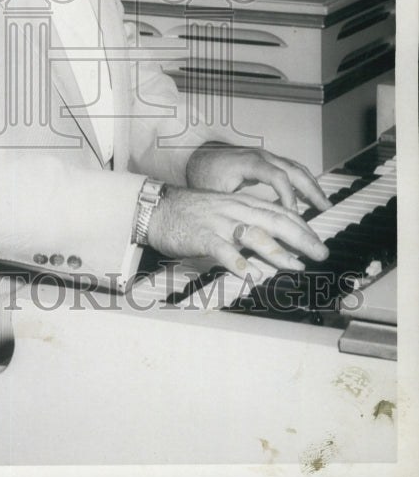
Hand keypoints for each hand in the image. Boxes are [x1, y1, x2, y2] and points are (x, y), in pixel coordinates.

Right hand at [144, 185, 329, 278]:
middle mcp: (234, 210)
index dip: (303, 227)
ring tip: (295, 265)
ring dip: (277, 251)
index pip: (280, 211)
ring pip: (253, 233)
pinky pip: (222, 249)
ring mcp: (218, 222)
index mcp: (240, 203)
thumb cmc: (189, 212)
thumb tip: (270, 239)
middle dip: (302, 237)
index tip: (318, 242)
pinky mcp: (202, 236)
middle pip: (275, 220)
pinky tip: (249, 273)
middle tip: (320, 253)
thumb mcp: (222, 210)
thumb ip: (244, 221)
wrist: (155, 207)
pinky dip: (237, 261)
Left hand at [186, 143, 331, 212]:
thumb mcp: (214, 192)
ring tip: (325, 205)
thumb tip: (244, 233)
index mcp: (249, 162)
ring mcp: (266, 156)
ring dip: (312, 186)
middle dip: (311, 190)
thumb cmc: (203, 174)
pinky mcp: (267, 161)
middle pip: (294, 170)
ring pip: (296, 168)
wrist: (196, 155)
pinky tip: (310, 197)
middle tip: (326, 209)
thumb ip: (232, 209)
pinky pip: (291, 169)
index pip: (278, 177)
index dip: (289, 196)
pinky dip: (303, 182)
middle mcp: (261, 156)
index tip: (296, 216)